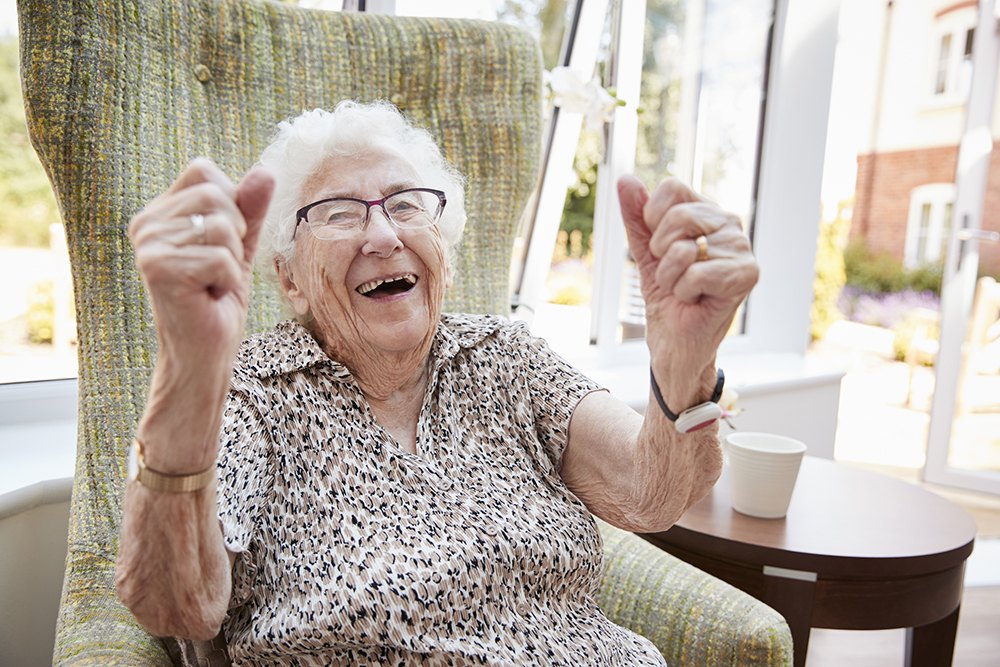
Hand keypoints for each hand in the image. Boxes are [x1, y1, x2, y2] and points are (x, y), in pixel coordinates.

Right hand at [129, 158, 274, 369]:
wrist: (204, 352)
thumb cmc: (218, 300)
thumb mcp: (240, 246)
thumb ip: (250, 209)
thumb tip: (265, 171)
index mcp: (159, 211)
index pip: (203, 170)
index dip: (230, 204)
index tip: (219, 243)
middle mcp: (146, 223)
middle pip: (216, 195)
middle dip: (234, 236)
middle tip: (216, 269)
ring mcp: (148, 245)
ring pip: (221, 227)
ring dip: (231, 261)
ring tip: (211, 282)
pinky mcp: (158, 268)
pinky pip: (221, 257)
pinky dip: (227, 281)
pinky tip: (207, 296)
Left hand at [618, 176, 757, 404]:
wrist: (674, 340)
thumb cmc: (666, 296)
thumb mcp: (645, 252)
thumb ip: (636, 216)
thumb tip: (626, 179)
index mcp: (705, 211)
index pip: (672, 187)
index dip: (652, 218)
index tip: (658, 246)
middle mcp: (728, 223)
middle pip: (676, 215)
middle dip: (660, 252)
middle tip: (672, 272)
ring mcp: (741, 247)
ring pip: (683, 249)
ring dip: (671, 277)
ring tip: (685, 288)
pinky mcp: (747, 273)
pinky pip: (695, 274)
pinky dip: (685, 292)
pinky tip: (697, 299)